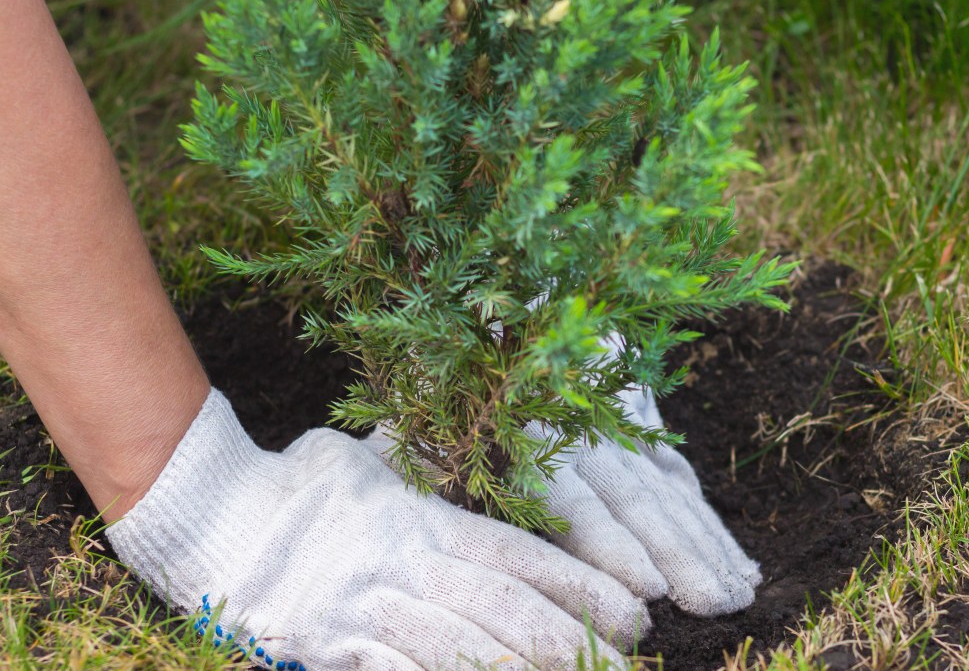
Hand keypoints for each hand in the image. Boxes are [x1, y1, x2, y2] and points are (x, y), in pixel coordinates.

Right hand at [106, 389, 647, 670]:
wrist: (208, 516)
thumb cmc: (296, 484)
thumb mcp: (368, 460)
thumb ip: (424, 470)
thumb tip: (468, 448)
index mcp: (420, 517)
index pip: (518, 555)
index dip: (580, 585)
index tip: (630, 609)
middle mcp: (402, 563)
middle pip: (500, 607)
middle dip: (568, 638)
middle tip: (626, 657)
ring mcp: (365, 608)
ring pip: (459, 647)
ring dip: (519, 668)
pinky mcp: (329, 647)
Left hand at [364, 387, 760, 617]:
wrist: (504, 299)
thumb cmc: (446, 385)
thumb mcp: (419, 430)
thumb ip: (430, 477)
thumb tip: (428, 530)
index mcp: (528, 440)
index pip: (576, 500)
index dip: (613, 545)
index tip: (650, 590)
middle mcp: (582, 436)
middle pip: (638, 503)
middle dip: (681, 557)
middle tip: (715, 607)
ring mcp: (619, 431)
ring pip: (670, 495)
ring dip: (707, 547)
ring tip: (739, 596)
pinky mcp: (643, 430)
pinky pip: (683, 482)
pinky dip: (712, 526)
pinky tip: (741, 567)